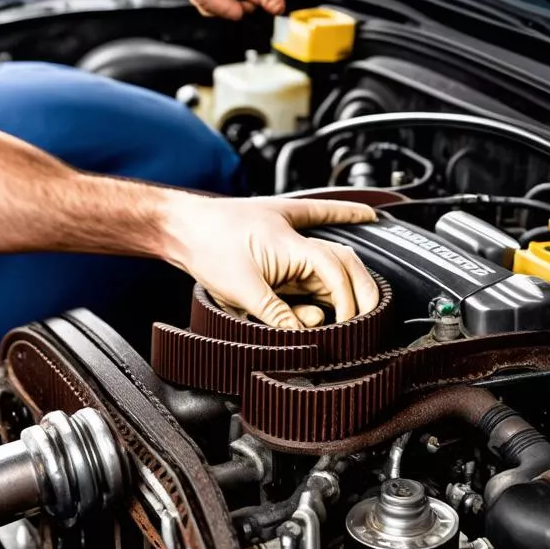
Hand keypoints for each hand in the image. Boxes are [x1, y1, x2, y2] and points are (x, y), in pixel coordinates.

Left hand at [163, 194, 379, 328]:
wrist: (181, 224)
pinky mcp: (281, 241)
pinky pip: (318, 239)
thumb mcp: (241, 290)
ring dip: (344, 284)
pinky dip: (343, 224)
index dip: (348, 299)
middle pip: (345, 262)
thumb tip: (300, 336)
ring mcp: (290, 237)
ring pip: (332, 259)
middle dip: (361, 291)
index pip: (336, 270)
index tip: (349, 323)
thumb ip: (275, 315)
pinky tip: (364, 213)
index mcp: (292, 243)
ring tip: (352, 309)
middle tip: (368, 317)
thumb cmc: (206, 245)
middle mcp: (297, 236)